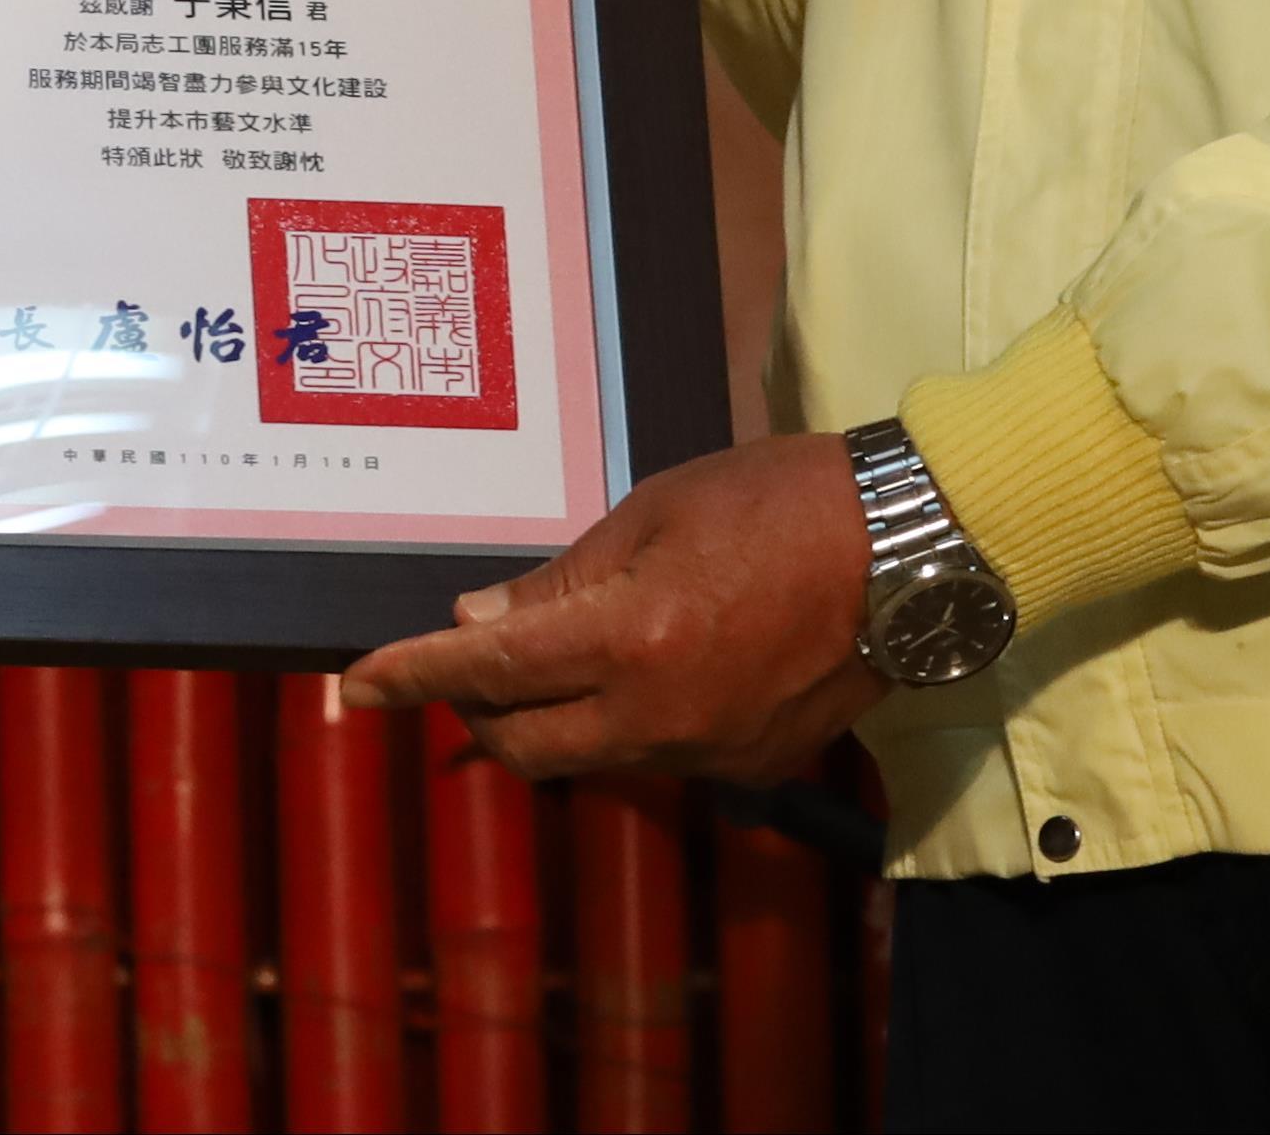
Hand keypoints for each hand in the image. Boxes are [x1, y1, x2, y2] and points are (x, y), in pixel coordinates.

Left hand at [332, 434, 881, 781]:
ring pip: (590, 758)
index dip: (414, 674)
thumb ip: (563, 582)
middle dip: (475, 709)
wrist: (913, 551)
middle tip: (458, 662)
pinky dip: (622, 722)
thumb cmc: (780, 502)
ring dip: (552, 717)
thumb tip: (482, 622)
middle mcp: (661, 718)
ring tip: (556, 652)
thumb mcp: (654, 514)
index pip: (491, 669)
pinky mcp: (751, 768)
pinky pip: (655, 758)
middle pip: (526, 746)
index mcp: (631, 640)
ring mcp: (710, 755)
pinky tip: (644, 668)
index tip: (356, 683)